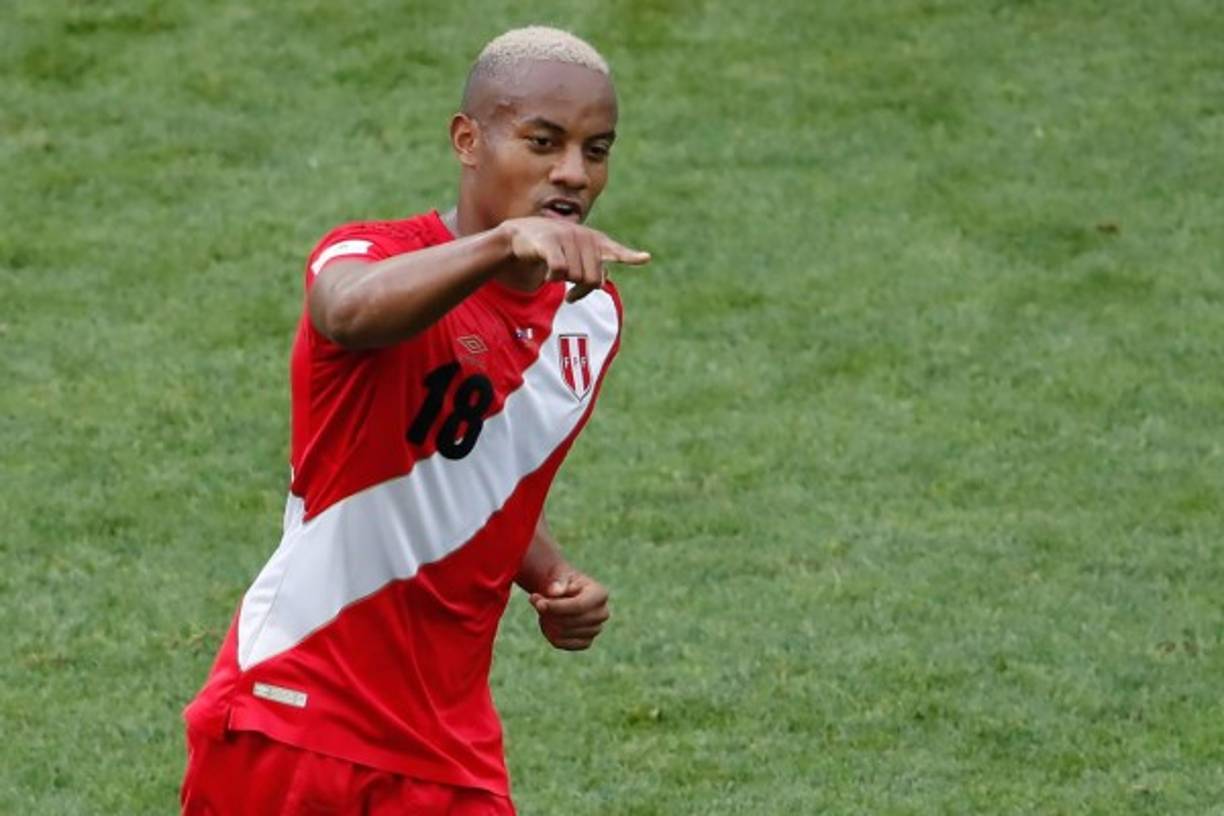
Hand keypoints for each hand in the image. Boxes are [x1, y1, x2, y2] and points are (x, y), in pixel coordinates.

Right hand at [503, 218, 650, 302]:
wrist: (522, 234)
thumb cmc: (553, 248)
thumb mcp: (574, 256)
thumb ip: (591, 267)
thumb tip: (601, 282)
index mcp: (594, 240)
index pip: (615, 251)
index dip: (629, 256)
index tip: (645, 258)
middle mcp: (584, 237)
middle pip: (593, 279)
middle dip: (582, 292)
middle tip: (572, 296)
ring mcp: (567, 237)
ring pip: (575, 277)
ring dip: (563, 283)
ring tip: (555, 277)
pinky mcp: (550, 242)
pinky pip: (559, 271)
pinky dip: (552, 278)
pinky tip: (547, 276)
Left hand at [529, 572, 610, 650]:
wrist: (564, 592)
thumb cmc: (562, 581)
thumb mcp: (560, 575)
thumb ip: (557, 581)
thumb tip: (555, 591)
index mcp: (600, 594)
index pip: (578, 606)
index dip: (557, 607)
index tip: (539, 604)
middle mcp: (602, 613)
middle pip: (570, 621)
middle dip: (550, 613)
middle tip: (536, 602)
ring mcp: (596, 629)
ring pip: (564, 633)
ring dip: (548, 622)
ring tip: (544, 610)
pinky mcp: (586, 642)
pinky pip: (563, 644)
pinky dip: (550, 635)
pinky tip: (547, 622)